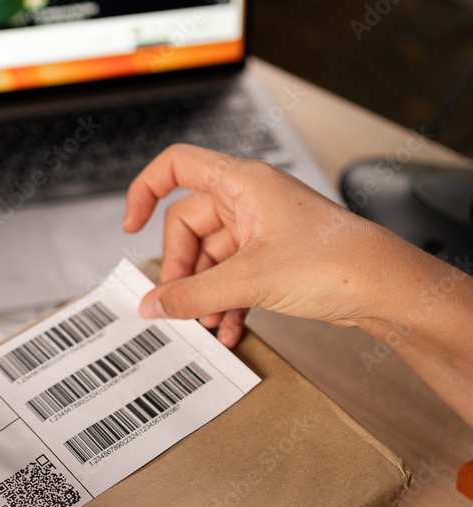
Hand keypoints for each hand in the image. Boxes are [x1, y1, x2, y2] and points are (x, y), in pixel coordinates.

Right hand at [122, 144, 425, 346]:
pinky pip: (231, 275)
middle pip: (187, 225)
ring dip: (203, 293)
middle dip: (180, 269)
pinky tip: (227, 328)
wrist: (387, 289)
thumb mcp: (249, 280)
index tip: (130, 226)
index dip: (144, 190)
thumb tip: (152, 304)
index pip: (175, 165)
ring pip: (209, 256)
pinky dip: (224, 301)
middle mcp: (249, 198)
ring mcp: (261, 228)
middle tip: (178, 303)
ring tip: (206, 324)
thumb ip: (192, 295)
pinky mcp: (272, 256)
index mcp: (241, 182)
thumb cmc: (336, 262)